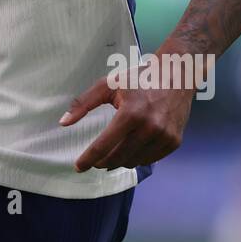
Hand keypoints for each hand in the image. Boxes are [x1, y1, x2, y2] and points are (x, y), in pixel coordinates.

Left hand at [59, 59, 197, 171]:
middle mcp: (150, 127)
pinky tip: (129, 153)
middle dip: (102, 162)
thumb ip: (83, 103)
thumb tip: (63, 122)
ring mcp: (164, 136)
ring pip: (134, 161)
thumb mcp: (109, 84)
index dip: (89, 158)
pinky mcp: (174, 142)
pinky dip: (137, 159)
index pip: (104, 144)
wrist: (176, 74)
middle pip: (118, 157)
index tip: (78, 167)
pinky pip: (150, 160)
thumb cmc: (138, 78)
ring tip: (111, 156)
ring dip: (119, 162)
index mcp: (131, 113)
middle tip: (94, 162)